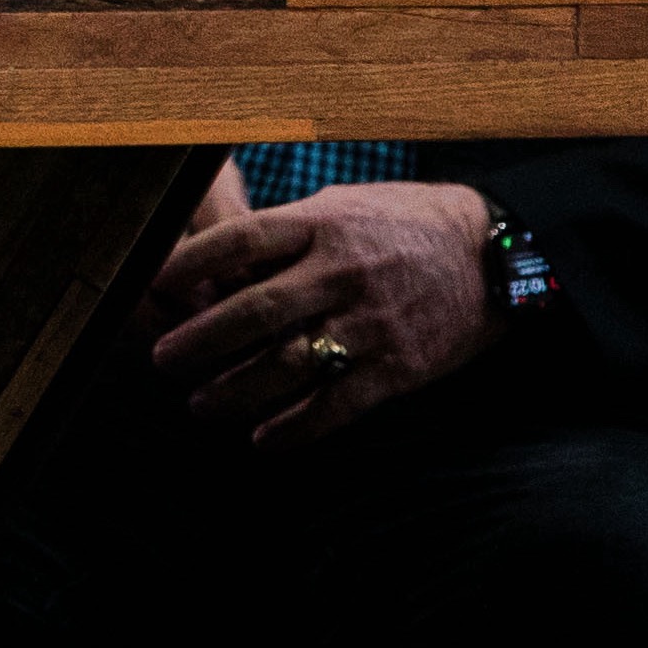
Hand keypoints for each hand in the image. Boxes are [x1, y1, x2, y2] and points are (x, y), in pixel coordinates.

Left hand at [143, 175, 498, 446]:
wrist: (493, 253)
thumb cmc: (398, 225)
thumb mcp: (340, 207)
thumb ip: (282, 233)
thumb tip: (213, 263)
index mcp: (322, 225)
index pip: (239, 241)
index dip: (190, 264)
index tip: (153, 284)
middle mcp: (343, 272)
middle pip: (253, 311)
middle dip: (199, 341)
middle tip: (162, 361)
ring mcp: (372, 323)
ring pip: (288, 364)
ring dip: (236, 391)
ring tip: (201, 403)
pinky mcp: (399, 367)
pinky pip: (338, 405)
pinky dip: (296, 428)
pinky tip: (262, 440)